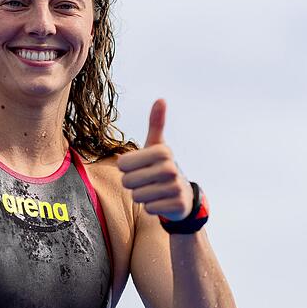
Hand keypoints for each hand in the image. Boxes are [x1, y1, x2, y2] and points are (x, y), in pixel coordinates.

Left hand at [117, 99, 193, 220]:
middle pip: (128, 182)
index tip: (138, 166)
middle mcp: (171, 167)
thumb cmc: (161, 167)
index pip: (123, 164)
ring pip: (137, 196)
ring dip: (141, 196)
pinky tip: (161, 201)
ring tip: (153, 190)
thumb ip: (156, 124)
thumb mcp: (157, 145)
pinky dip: (151, 207)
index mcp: (162, 151)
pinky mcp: (177, 205)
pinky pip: (149, 208)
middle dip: (132, 184)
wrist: (183, 194)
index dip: (125, 168)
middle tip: (145, 181)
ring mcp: (176, 187)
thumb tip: (161, 99)